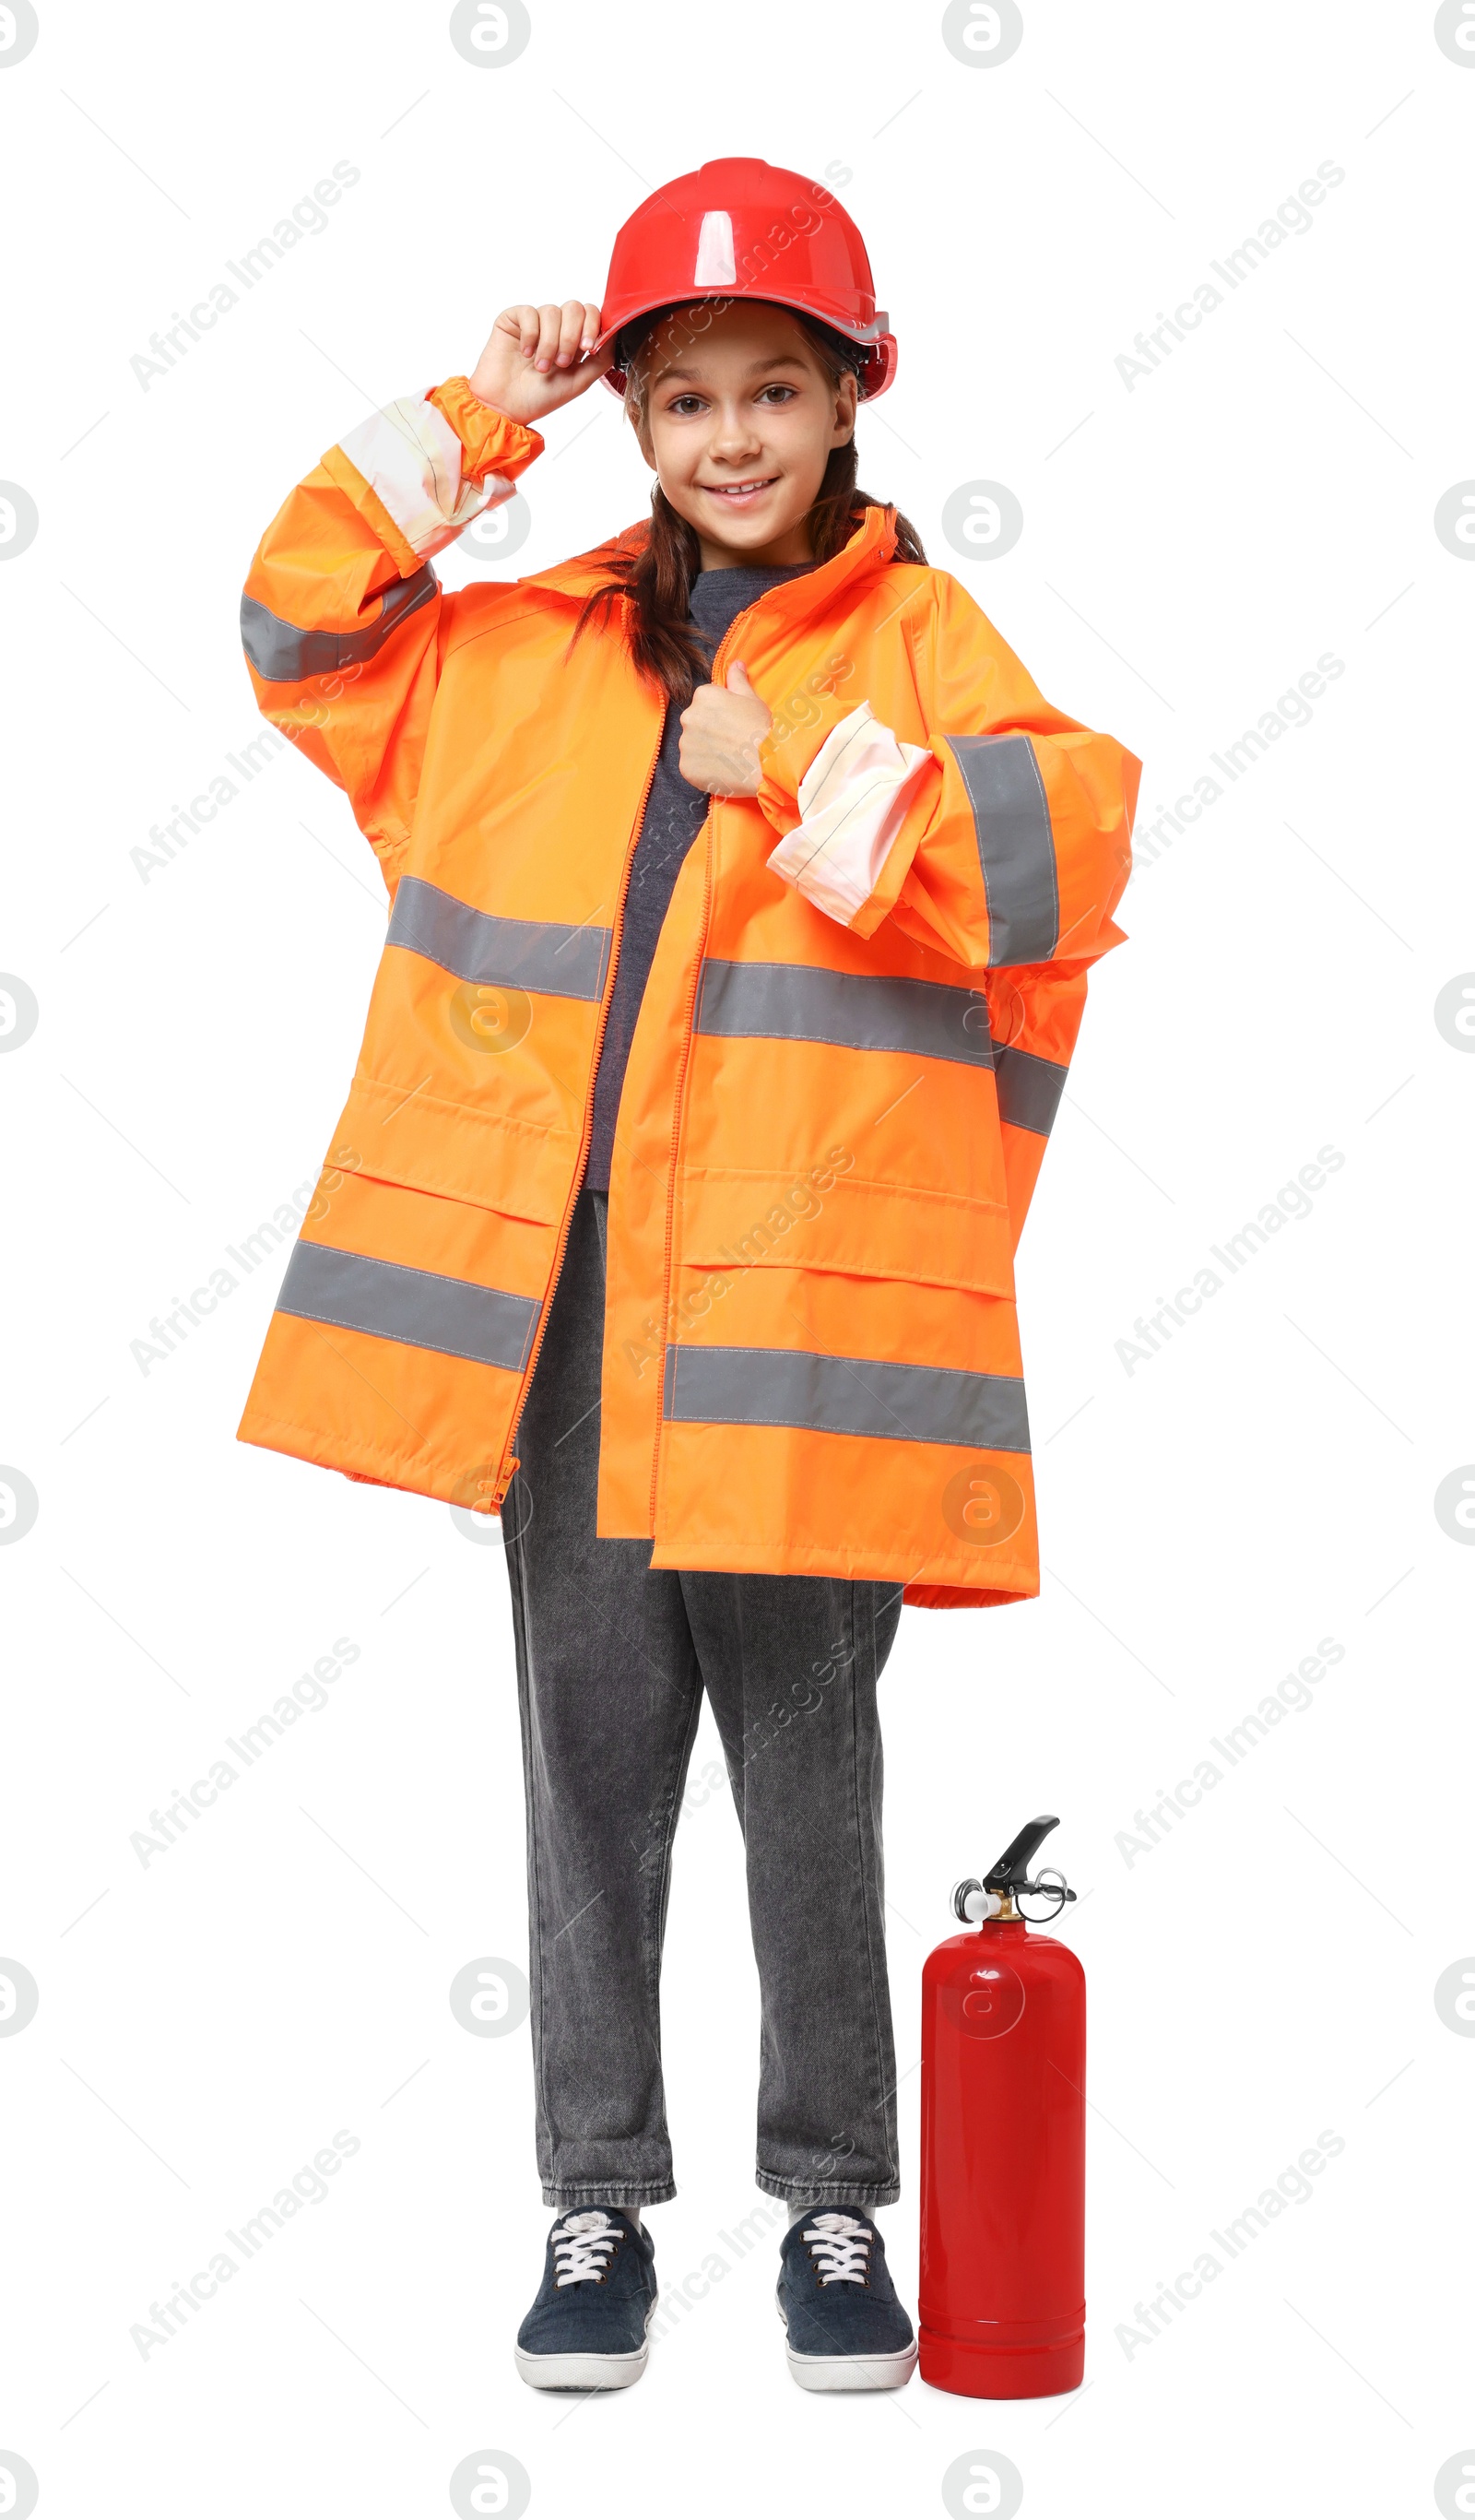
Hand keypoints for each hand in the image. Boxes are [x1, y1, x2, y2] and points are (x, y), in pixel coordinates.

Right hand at [468, 300, 613, 427]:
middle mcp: (556, 328)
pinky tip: (524, 353)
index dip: (593, 325)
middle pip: (574, 308)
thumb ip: (601, 359)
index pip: (591, 314)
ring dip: (549, 343)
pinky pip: (529, 312)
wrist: (505, 408)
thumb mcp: (579, 382)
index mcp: (574, 340)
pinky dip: (530, 335)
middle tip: (561, 363)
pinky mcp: (514, 319)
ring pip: (552, 311)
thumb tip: (614, 334)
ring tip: (541, 367)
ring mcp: (535, 322)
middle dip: (571, 336)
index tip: (588, 348)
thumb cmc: (540, 398)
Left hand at [679, 660, 772, 796]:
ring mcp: (685, 743)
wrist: (763, 765)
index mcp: (703, 695)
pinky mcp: (686, 767)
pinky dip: (703, 769)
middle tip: (732, 741)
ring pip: (693, 745)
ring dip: (706, 750)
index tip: (734, 723)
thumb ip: (738, 680)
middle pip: (697, 722)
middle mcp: (689, 716)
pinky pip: (692, 767)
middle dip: (710, 730)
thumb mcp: (752, 699)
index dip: (721, 713)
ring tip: (728, 758)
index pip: (705, 701)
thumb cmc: (761, 730)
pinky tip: (721, 770)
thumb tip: (736, 664)